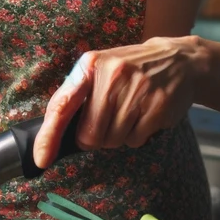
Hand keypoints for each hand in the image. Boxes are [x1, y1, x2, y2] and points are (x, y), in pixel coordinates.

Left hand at [32, 36, 208, 168]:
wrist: (178, 61)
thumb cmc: (129, 70)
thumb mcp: (99, 69)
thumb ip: (77, 95)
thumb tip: (53, 132)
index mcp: (89, 66)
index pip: (62, 106)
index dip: (49, 136)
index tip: (41, 158)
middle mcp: (111, 77)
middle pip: (89, 134)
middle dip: (94, 137)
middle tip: (106, 122)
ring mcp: (137, 92)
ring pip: (112, 140)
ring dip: (117, 136)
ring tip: (128, 113)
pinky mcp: (158, 107)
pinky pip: (135, 140)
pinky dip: (136, 136)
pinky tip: (143, 116)